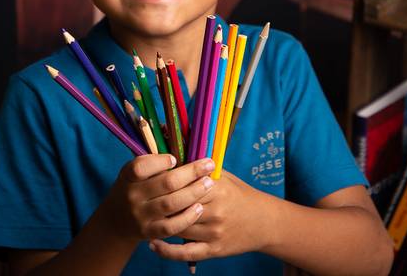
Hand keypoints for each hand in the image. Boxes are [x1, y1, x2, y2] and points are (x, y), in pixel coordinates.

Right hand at [100, 154, 216, 243]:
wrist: (116, 221)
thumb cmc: (132, 188)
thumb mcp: (134, 170)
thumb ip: (153, 156)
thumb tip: (170, 128)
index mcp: (128, 176)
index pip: (141, 167)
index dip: (160, 161)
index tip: (175, 157)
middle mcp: (132, 196)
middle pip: (165, 183)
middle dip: (191, 173)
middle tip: (209, 165)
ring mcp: (141, 216)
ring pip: (171, 204)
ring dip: (193, 193)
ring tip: (209, 183)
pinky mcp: (149, 232)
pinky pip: (171, 226)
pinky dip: (187, 217)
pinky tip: (199, 208)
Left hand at [148, 171, 269, 261]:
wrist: (263, 222)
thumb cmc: (238, 195)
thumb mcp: (224, 177)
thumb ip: (200, 168)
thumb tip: (174, 152)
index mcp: (217, 189)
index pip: (184, 185)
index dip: (165, 183)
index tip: (150, 181)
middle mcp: (216, 212)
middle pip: (179, 207)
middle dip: (160, 204)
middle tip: (143, 200)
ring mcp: (214, 233)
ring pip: (179, 228)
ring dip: (161, 224)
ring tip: (143, 219)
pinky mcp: (214, 250)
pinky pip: (186, 253)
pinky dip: (168, 251)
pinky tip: (153, 245)